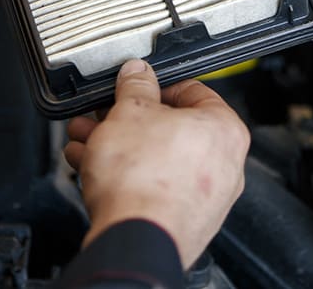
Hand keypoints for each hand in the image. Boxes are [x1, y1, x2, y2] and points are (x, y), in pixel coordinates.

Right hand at [64, 60, 249, 268]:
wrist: (134, 238)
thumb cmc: (143, 179)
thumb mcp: (130, 111)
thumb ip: (135, 86)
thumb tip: (137, 74)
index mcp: (224, 129)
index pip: (193, 91)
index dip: (155, 86)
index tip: (134, 88)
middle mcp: (224, 164)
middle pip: (170, 128)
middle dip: (128, 120)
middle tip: (104, 115)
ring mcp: (206, 196)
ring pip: (157, 158)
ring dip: (119, 146)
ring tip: (87, 140)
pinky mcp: (184, 219)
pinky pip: (154, 186)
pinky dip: (126, 174)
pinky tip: (92, 166)